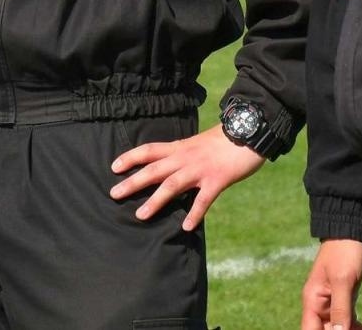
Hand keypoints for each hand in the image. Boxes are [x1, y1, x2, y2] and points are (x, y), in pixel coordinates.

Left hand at [109, 126, 263, 230]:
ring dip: (155, 201)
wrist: (248, 133)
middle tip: (113, 194)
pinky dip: (194, 213)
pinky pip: (203, 199)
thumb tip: (170, 167)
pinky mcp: (217, 180)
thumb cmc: (223, 141)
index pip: (149, 150)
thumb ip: (183, 155)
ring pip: (172, 185)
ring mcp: (200, 169)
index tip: (113, 167)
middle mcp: (185, 158)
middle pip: (153, 170)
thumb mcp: (197, 144)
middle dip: (132, 182)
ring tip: (140, 215)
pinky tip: (186, 227)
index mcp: (180, 148)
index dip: (130, 157)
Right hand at [301, 239, 361, 329]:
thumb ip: (340, 309)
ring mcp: (331, 302)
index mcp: (312, 300)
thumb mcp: (343, 280)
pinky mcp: (344, 298)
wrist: (352, 230)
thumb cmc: (344, 251)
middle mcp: (319, 304)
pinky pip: (347, 320)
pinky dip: (356, 327)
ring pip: (338, 328)